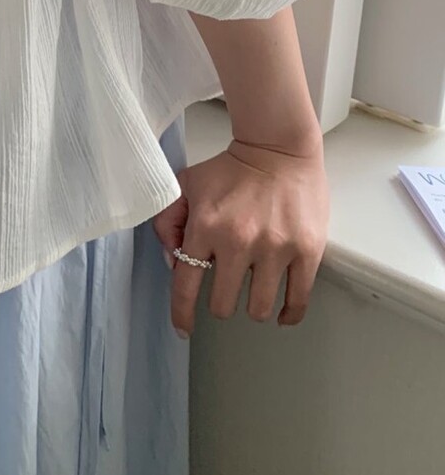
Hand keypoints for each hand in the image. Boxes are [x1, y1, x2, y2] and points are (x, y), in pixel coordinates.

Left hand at [151, 136, 328, 337]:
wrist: (278, 146)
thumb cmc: (231, 167)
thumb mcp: (187, 185)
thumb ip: (168, 221)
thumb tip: (174, 262)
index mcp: (205, 227)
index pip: (186, 286)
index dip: (182, 314)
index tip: (183, 328)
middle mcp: (239, 242)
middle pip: (224, 304)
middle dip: (221, 302)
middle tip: (227, 288)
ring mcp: (275, 248)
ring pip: (259, 308)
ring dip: (253, 307)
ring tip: (253, 292)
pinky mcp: (306, 250)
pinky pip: (298, 300)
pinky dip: (288, 314)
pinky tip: (281, 313)